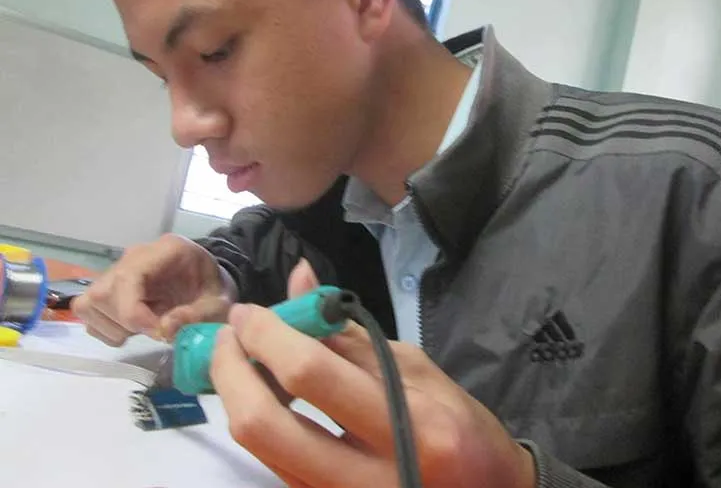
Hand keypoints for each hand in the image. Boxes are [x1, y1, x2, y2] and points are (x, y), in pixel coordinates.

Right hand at [72, 233, 233, 345]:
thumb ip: (197, 315)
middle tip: (157, 330)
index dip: (133, 311)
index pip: (127, 277)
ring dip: (113, 327)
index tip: (158, 331)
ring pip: (89, 303)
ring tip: (146, 328)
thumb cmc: (213, 289)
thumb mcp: (219, 303)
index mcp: (164, 250)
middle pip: (102, 292)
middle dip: (126, 321)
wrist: (208, 282)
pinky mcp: (108, 289)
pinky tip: (134, 329)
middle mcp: (134, 256)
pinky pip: (89, 312)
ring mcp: (117, 271)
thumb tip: (164, 329)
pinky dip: (107, 329)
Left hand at [210, 260, 535, 487]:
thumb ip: (349, 333)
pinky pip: (274, 464)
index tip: (250, 313)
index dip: (268, 336)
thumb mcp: (417, 369)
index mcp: (409, 425)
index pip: (313, 374)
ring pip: (259, 449)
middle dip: (232, 372)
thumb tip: (299, 281)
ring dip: (236, 396)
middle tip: (229, 337)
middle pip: (266, 425)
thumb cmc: (462, 427)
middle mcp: (369, 476)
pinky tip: (263, 394)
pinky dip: (258, 422)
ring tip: (241, 359)